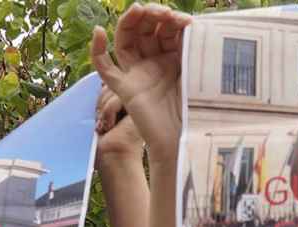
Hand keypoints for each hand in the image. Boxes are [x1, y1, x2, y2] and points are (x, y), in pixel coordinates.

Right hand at [92, 4, 189, 164]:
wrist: (189, 142)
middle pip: (145, 30)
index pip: (166, 29)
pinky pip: (105, 69)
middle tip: (163, 12)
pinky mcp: (125, 89)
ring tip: (139, 9)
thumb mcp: (200, 72)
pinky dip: (97, 50)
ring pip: (126, 40)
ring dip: (130, 21)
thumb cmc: (200, 111)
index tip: (185, 20)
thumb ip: (195, 48)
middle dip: (152, 15)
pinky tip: (97, 31)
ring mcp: (138, 75)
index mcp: (174, 58)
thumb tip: (192, 22)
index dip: (172, 19)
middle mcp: (154, 64)